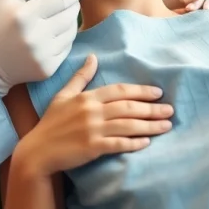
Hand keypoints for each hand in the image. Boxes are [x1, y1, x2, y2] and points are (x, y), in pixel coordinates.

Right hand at [0, 0, 89, 95]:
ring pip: (72, 31)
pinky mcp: (48, 69)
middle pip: (70, 14)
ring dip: (70, 20)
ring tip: (57, 16)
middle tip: (66, 0)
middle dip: (72, 4)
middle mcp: (36, 37)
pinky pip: (67, 47)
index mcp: (24, 15)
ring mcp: (43, 55)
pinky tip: (53, 33)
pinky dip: (64, 37)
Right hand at [14, 54, 173, 174]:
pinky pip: (118, 144)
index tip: (158, 92)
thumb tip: (93, 57)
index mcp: (87, 97)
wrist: (38, 151)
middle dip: (152, 108)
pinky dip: (134, 143)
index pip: (120, 90)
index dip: (140, 91)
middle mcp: (92, 111)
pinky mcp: (92, 147)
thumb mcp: (63, 95)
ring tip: (167, 125)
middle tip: (170, 109)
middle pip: (128, 107)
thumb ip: (81, 77)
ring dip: (150, 125)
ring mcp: (93, 130)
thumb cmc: (51, 123)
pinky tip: (147, 142)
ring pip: (128, 125)